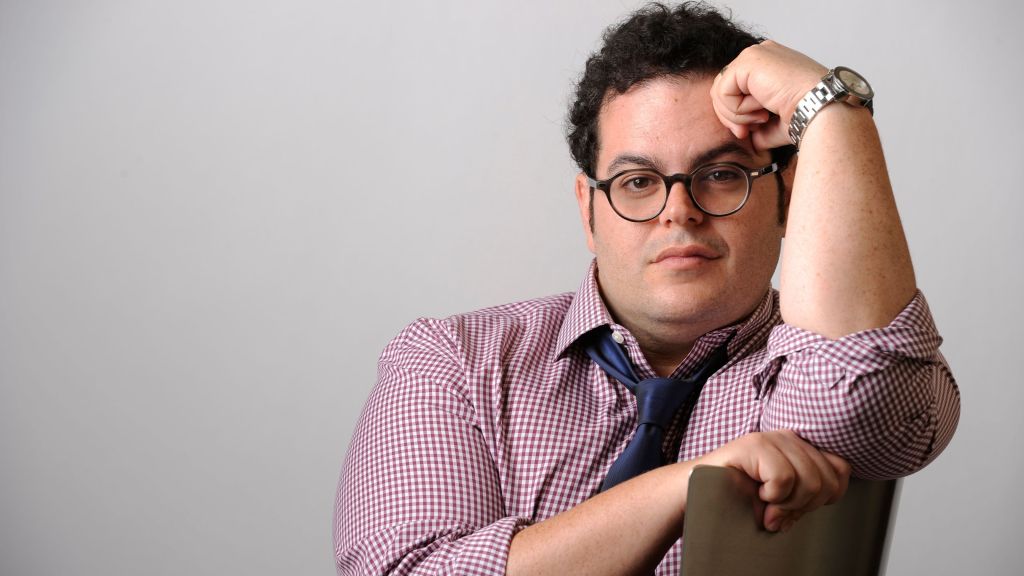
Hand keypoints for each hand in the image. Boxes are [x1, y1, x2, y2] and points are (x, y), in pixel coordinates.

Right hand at [694, 430, 850, 531]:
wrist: (699, 497)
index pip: (841, 470)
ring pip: (809, 481)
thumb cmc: (740, 499)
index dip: (825, 497)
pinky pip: (783, 479)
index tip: (796, 507)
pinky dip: (770, 496)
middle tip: (777, 511)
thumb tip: (831, 494)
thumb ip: (809, 494)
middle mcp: (790, 437)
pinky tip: (755, 491)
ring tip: (765, 503)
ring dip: (786, 504)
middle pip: (827, 480)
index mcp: (800, 448)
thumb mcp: (785, 500)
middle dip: (803, 506)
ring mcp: (772, 438)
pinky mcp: (754, 444)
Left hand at [710, 40, 826, 150]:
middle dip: (730, 117)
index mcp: (767, 66)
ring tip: (761, 119)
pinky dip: (736, 109)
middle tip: (746, 132)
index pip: (733, 89)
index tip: (748, 132)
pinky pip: (723, 91)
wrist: (819, 110)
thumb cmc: (805, 116)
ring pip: (720, 91)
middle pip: (722, 89)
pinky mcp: (748, 61)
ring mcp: (754, 54)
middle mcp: (760, 55)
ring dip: (735, 115)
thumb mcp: (773, 123)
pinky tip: (760, 110)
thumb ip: (755, 126)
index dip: (734, 115)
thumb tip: (746, 137)